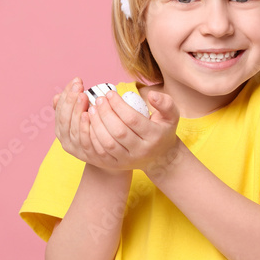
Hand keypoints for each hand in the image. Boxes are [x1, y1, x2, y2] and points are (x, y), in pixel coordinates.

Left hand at [54, 80, 181, 173]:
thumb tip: (151, 95)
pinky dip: (92, 137)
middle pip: (118, 132)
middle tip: (98, 100)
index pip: (132, 119)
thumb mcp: (171, 116)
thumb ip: (165, 103)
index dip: (118, 105)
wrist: (159, 157)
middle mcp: (141, 151)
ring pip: (107, 144)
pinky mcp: (116, 165)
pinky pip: (100, 152)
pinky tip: (89, 123)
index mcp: (154, 136)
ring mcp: (128, 160)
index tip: (109, 93)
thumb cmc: (162, 130)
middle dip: (105, 114)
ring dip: (96, 125)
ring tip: (91, 110)